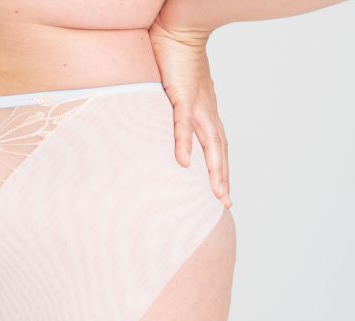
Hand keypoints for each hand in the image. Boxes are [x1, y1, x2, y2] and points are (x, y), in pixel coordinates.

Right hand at [149, 14, 230, 208]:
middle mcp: (208, 114)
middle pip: (220, 152)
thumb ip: (182, 113)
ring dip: (215, 169)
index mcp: (208, 114)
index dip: (222, 170)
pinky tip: (182, 163)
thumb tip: (179, 128)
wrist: (181, 31)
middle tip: (226, 202)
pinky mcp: (181, 97)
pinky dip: (184, 144)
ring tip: (218, 193)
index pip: (219, 148)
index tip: (223, 192)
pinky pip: (183, 124)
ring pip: (210, 144)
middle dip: (223, 178)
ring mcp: (197, 106)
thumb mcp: (183, 93)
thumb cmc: (179, 61)